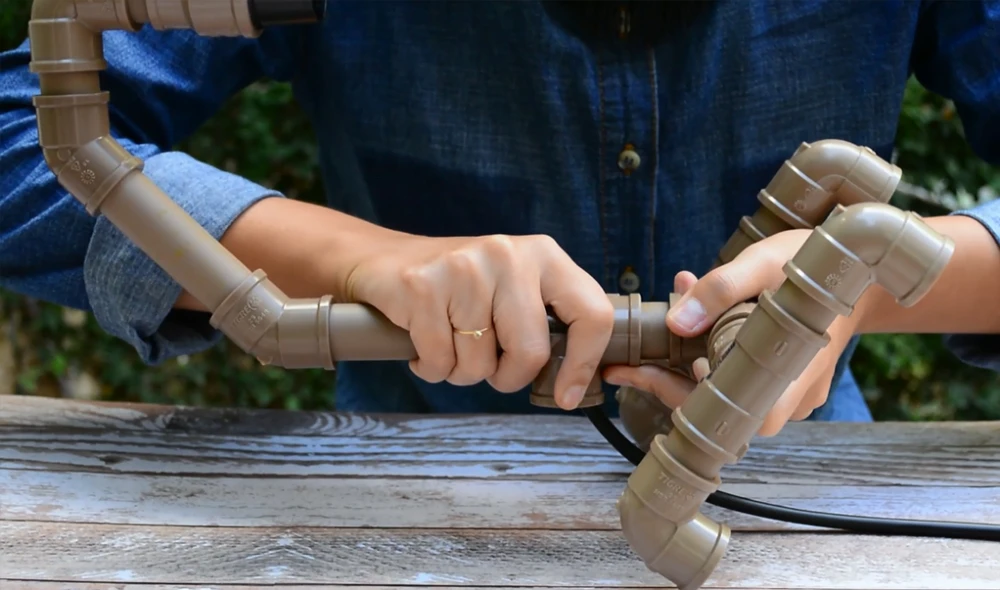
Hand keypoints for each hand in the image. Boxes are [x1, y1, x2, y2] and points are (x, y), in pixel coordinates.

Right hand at [343, 233, 613, 408]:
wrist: (383, 261)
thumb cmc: (459, 288)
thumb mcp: (514, 289)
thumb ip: (547, 321)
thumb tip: (577, 381)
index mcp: (544, 255)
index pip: (592, 313)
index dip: (583, 364)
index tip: (566, 396)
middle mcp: (508, 255)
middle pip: (531, 352)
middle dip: (508, 377)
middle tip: (489, 366)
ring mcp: (464, 268)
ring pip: (480, 364)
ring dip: (461, 372)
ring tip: (450, 341)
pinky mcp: (422, 286)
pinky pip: (439, 361)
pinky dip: (431, 367)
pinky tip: (424, 342)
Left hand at [605, 229, 873, 435]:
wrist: (865, 262)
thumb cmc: (819, 263)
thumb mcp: (766, 263)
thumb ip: (721, 289)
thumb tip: (675, 323)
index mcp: (784, 382)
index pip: (719, 415)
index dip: (674, 397)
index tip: (639, 371)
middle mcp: (786, 400)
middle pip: (714, 407)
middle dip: (668, 377)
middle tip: (633, 356)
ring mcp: (787, 394)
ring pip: (724, 391)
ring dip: (687, 360)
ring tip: (670, 318)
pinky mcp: (785, 382)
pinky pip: (739, 376)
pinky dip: (711, 352)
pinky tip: (697, 317)